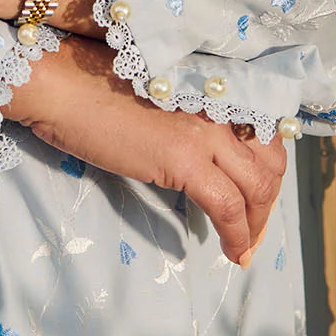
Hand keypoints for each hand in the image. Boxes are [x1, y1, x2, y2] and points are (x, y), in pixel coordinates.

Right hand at [1, 33, 287, 265]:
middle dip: (267, 203)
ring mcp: (206, 130)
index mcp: (215, 87)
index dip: (268, 173)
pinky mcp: (184, 158)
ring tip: (243, 248)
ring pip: (257, 187)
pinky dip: (236, 235)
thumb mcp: (160, 102)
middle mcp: (220, 104)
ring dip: (255, 225)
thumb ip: (189, 120)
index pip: (265, 133)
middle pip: (271, 162)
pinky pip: (228, 207)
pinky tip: (231, 252)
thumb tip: (201, 158)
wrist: (63, 83)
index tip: (256, 201)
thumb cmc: (95, 85)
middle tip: (253, 231)